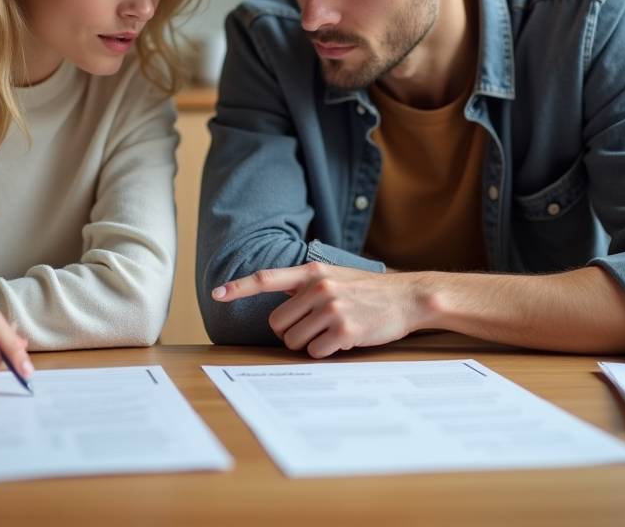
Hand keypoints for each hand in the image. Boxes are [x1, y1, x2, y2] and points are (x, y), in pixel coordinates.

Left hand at [212, 262, 423, 357]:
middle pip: (277, 324)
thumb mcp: (336, 277)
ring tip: (333, 332)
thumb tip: (281, 310)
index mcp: (312, 272)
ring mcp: (331, 308)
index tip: (216, 294)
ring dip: (309, 343)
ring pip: (294, 341)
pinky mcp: (344, 329)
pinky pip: (316, 352)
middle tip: (315, 328)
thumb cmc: (370, 291)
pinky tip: (344, 340)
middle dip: (291, 332)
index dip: (239, 287)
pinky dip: (326, 352)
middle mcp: (318, 288)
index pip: (266, 279)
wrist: (408, 297)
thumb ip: (307, 287)